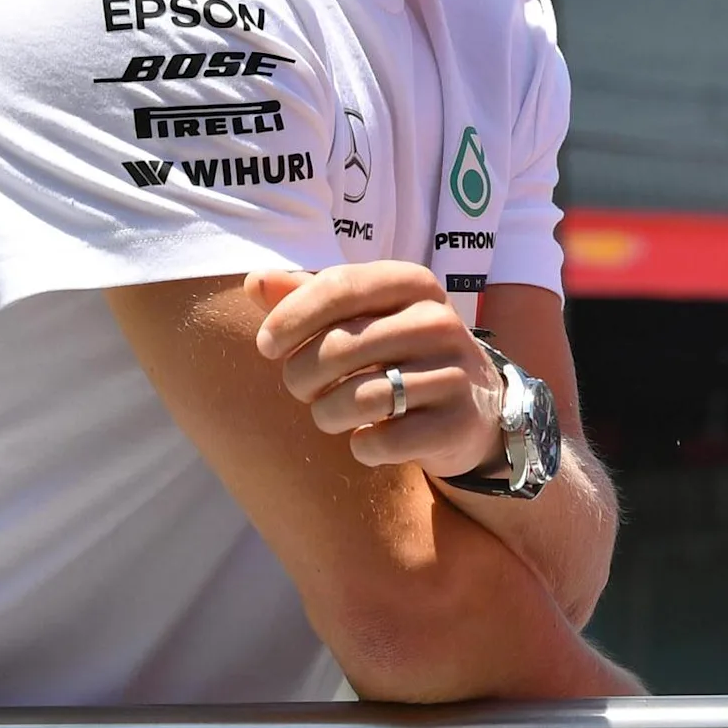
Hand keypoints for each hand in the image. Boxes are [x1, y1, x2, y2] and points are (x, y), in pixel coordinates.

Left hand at [248, 264, 505, 477]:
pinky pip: (382, 442)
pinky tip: (368, 437)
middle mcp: (438, 321)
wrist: (473, 406)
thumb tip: (254, 281)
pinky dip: (362, 446)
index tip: (267, 346)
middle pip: (337, 348)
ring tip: (331, 414)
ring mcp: (453, 373)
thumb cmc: (398, 352)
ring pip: (357, 399)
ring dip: (326, 415)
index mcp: (412, 283)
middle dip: (301, 377)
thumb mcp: (364, 314)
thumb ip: (310, 296)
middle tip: (303, 389)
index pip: (338, 286)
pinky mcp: (455, 424)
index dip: (290, 318)